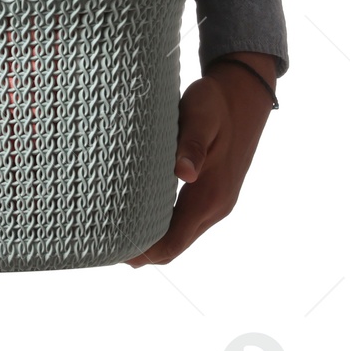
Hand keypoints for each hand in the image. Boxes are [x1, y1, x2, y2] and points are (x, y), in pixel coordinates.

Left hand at [125, 51, 276, 266]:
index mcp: (210, 194)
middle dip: (144, 251)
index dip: (146, 252)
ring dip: (153, 241)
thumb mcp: (200, 117)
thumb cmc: (215, 104)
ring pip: (181, 235)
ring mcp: (217, 202)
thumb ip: (191, 145)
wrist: (244, 96)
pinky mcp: (214, 193)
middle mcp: (216, 206)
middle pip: (176, 245)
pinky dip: (163, 227)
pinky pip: (186, 221)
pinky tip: (139, 217)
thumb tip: (184, 173)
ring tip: (115, 236)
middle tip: (105, 247)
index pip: (174, 240)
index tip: (115, 253)